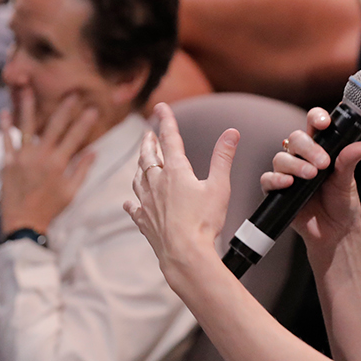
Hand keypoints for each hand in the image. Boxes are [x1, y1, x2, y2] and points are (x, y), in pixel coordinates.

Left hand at [0, 91, 99, 236]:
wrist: (23, 223)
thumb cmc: (50, 209)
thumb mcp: (71, 192)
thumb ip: (81, 170)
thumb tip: (93, 152)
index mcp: (58, 163)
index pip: (75, 137)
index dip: (85, 122)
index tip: (93, 108)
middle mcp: (41, 156)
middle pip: (54, 126)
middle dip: (64, 108)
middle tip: (71, 93)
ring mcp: (22, 157)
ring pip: (26, 127)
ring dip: (27, 107)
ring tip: (27, 89)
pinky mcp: (7, 163)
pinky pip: (5, 141)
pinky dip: (5, 126)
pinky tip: (5, 111)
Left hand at [125, 102, 238, 297]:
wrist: (184, 253)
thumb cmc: (204, 221)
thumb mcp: (220, 186)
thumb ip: (223, 158)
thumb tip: (231, 133)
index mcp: (176, 172)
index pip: (170, 139)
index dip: (166, 121)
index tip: (161, 107)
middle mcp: (157, 183)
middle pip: (148, 156)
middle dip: (148, 142)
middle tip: (146, 133)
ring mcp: (147, 203)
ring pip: (138, 178)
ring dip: (139, 166)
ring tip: (140, 160)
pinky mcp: (144, 221)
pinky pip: (134, 207)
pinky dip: (131, 201)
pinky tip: (129, 202)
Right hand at [261, 108, 360, 258]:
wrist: (335, 233)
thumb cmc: (342, 204)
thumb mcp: (347, 181)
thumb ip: (350, 161)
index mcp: (320, 148)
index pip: (313, 125)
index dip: (316, 118)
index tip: (324, 123)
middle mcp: (302, 158)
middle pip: (295, 139)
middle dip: (308, 147)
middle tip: (323, 162)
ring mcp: (288, 173)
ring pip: (281, 157)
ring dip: (295, 164)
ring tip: (311, 175)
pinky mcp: (277, 191)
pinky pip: (268, 179)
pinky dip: (277, 179)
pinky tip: (289, 182)